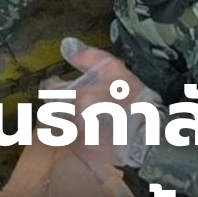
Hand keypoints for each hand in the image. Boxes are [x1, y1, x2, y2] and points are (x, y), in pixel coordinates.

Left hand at [60, 37, 159, 167]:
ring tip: (84, 115)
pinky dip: (74, 133)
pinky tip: (91, 128)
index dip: (54, 84)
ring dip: (64, 118)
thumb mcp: (114, 70)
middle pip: (50, 108)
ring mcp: (74, 137)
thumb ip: (87, 56)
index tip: (60, 83)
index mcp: (74, 97)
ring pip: (57, 125)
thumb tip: (67, 45)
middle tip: (76, 99)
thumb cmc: (133, 102)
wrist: (149, 135)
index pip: (48, 88)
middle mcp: (69, 118)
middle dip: (59, 102)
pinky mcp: (81, 151)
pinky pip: (68, 140)